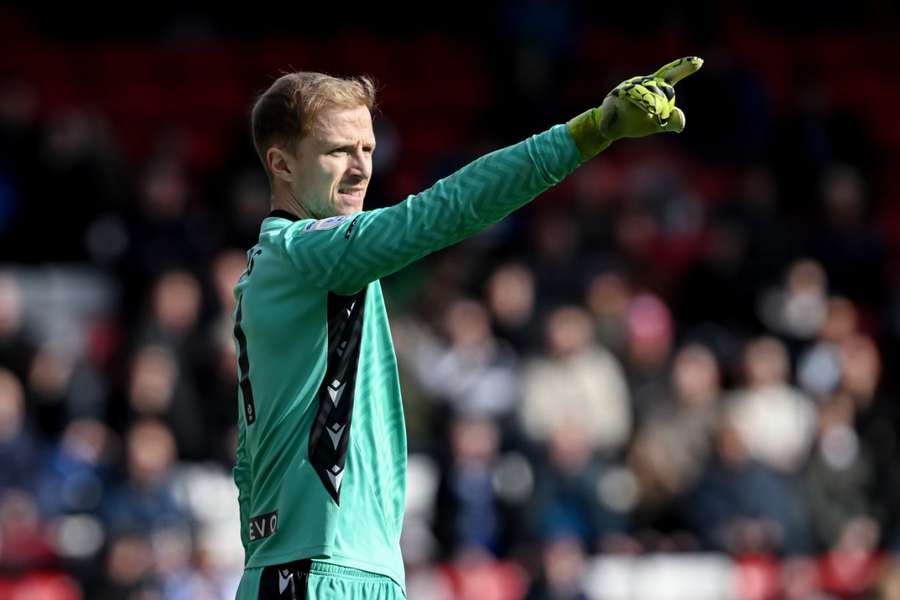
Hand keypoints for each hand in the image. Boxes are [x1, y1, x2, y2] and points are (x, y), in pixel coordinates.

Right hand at [567, 56, 702, 157]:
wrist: (611, 129)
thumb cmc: (635, 122)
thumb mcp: (657, 124)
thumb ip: (671, 122)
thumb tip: (680, 122)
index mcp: (653, 86)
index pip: (670, 74)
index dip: (684, 68)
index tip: (699, 61)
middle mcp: (640, 83)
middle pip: (658, 88)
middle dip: (661, 104)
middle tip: (660, 117)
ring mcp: (625, 90)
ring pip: (641, 95)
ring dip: (647, 104)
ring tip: (651, 114)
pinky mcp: (610, 102)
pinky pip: (620, 108)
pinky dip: (620, 115)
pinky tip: (613, 125)